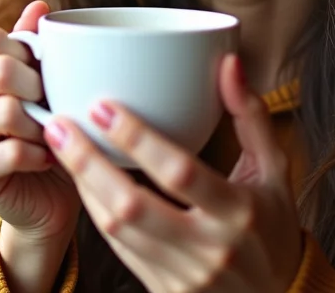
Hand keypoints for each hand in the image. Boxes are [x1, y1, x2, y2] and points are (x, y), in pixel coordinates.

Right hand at [0, 1, 80, 242]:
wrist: (48, 193)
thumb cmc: (47, 130)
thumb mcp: (45, 83)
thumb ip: (35, 46)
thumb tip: (39, 5)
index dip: (27, 52)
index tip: (43, 73)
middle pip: (0, 71)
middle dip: (39, 88)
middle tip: (52, 105)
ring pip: (6, 111)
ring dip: (40, 124)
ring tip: (49, 133)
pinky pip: (11, 152)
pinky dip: (40, 154)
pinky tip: (46, 157)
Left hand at [43, 54, 303, 292]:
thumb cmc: (273, 226)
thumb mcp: (274, 171)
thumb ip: (250, 117)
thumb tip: (229, 63)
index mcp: (240, 213)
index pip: (179, 173)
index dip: (138, 139)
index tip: (103, 106)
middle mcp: (208, 249)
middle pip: (132, 207)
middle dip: (88, 163)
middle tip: (60, 124)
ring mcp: (182, 276)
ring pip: (116, 230)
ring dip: (83, 185)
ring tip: (61, 145)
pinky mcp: (163, 291)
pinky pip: (119, 248)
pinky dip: (96, 211)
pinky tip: (83, 180)